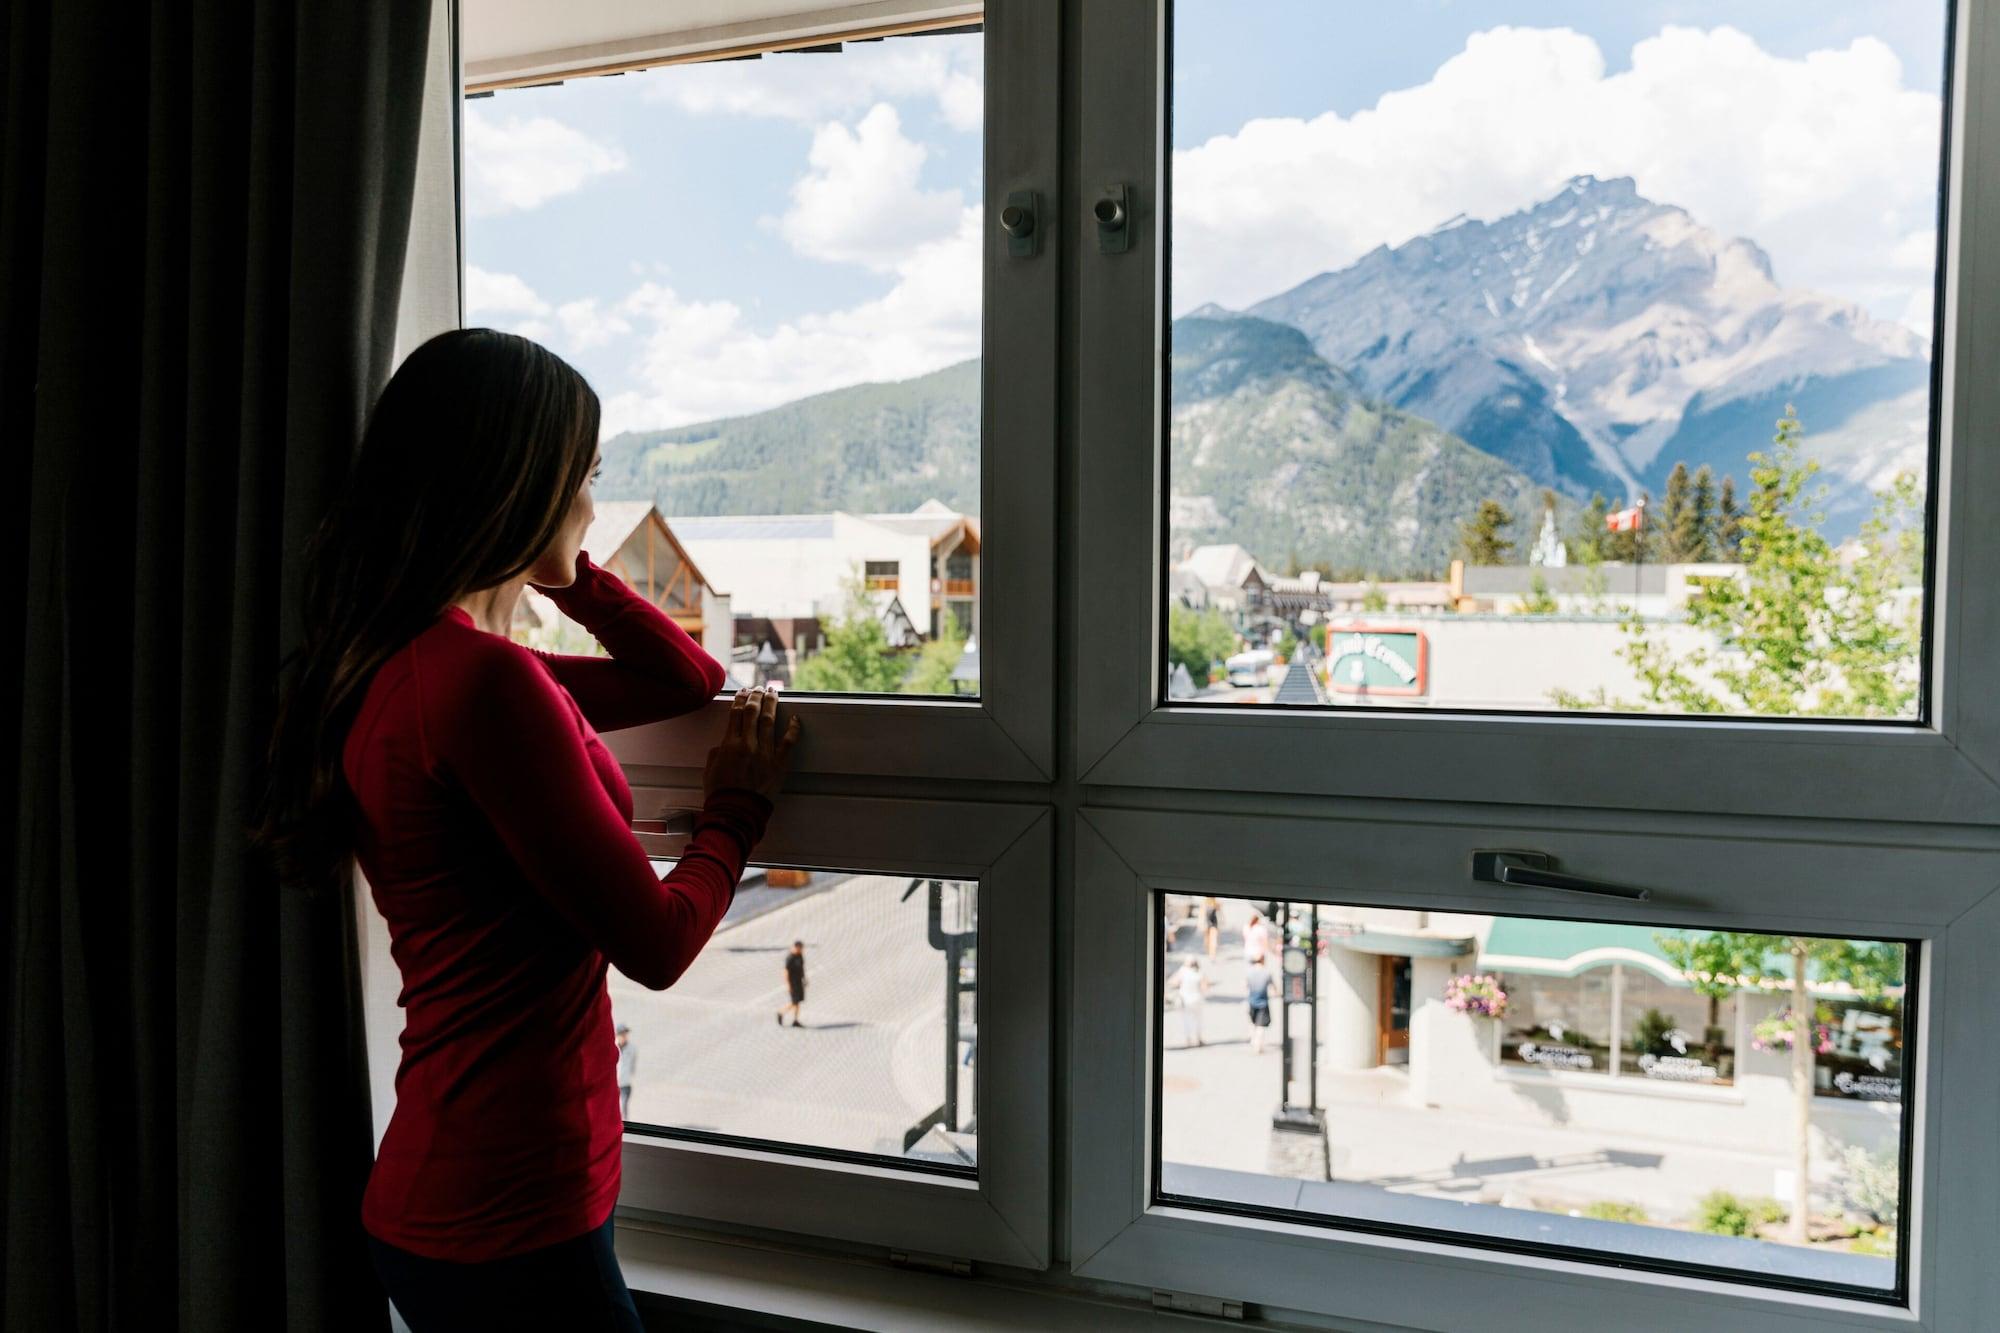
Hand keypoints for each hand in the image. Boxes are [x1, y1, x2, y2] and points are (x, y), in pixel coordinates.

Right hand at [704, 685, 799, 801]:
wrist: (736, 812)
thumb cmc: (721, 794)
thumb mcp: (710, 770)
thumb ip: (716, 753)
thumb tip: (722, 745)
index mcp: (729, 744)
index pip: (735, 714)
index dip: (740, 699)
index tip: (743, 692)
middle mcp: (747, 744)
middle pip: (753, 712)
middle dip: (756, 696)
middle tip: (759, 688)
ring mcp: (765, 753)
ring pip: (769, 720)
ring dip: (771, 704)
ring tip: (773, 693)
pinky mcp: (779, 763)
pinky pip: (789, 741)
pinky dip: (793, 728)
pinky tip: (795, 718)